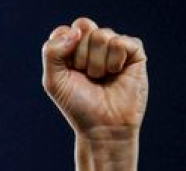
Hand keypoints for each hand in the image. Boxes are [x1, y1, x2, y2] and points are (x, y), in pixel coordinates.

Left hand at [43, 17, 147, 137]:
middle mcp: (95, 43)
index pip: (66, 30)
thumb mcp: (54, 81)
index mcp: (74, 47)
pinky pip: (120, 42)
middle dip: (80, 57)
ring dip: (97, 64)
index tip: (70, 72)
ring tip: (101, 79)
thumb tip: (76, 31)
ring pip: (102, 35)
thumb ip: (51, 52)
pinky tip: (116, 74)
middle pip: (83, 28)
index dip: (65, 52)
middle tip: (87, 77)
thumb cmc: (78, 106)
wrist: (103, 127)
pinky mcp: (134, 51)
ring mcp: (115, 46)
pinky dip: (114, 62)